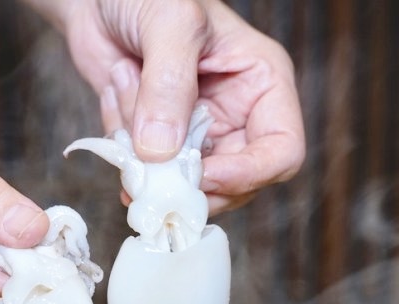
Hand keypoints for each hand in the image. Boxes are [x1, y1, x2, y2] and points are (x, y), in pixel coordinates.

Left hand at [33, 0, 304, 213]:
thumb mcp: (170, 23)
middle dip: (188, 177)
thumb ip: (168, 86)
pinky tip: (115, 90)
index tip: (204, 176)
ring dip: (145, 152)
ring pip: (183, 184)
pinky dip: (121, 144)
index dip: (249, 174)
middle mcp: (235, 116)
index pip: (282, 152)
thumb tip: (162, 152)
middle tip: (149, 162)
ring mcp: (195, 134)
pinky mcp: (157, 143)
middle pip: (234, 185)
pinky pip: (144, 171)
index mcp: (262, 84)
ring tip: (125, 86)